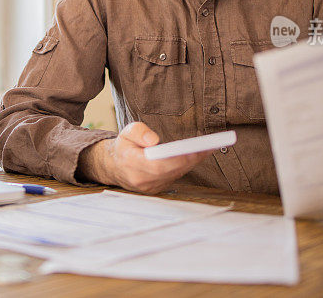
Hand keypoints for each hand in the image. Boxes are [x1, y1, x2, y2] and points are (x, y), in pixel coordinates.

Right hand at [77, 122, 209, 193]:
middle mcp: (142, 180)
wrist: (113, 166)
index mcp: (132, 165)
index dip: (176, 159)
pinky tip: (198, 155)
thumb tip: (154, 140)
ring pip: (175, 175)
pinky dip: (187, 166)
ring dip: (192, 162)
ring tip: (209, 149)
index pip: (157, 165)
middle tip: (209, 147)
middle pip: (171, 171)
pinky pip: (175, 177)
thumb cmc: (124, 146)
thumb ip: (139, 132)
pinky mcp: (157, 189)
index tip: (192, 150)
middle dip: (191, 159)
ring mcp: (150, 188)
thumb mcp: (126, 132)